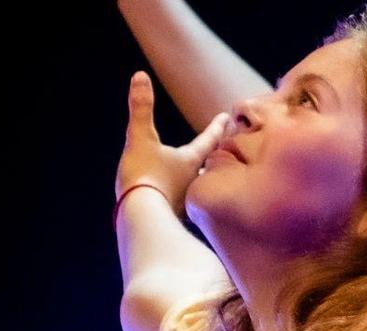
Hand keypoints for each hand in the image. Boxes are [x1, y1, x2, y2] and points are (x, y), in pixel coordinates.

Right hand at [118, 71, 227, 215]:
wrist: (140, 219)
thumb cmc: (144, 177)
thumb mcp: (139, 139)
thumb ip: (140, 108)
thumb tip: (140, 76)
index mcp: (189, 161)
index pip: (208, 140)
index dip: (217, 127)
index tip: (227, 117)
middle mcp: (191, 182)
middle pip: (208, 165)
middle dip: (214, 156)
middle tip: (223, 148)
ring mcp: (183, 202)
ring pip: (196, 186)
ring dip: (200, 179)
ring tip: (202, 177)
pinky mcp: (171, 218)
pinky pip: (181, 205)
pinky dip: (182, 200)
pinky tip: (177, 206)